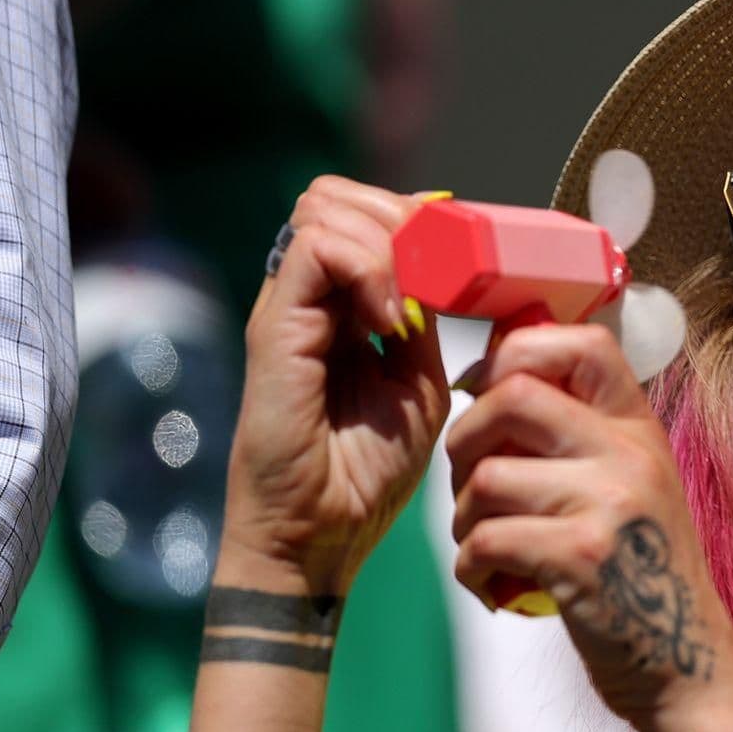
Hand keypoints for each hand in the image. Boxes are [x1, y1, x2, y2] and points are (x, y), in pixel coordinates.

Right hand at [222, 176, 449, 595]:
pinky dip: (369, 268)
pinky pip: (318, 249)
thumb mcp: (419, 388)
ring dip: (388, 240)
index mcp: (338, 308)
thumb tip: (443, 269)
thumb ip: (425, 327)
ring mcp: (287, 308)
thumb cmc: (365, 475)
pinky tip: (393, 322)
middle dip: (398, 215)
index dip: (412, 219)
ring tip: (412, 305)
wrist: (320, 536)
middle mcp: (305, 298)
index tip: (457, 259)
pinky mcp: (275, 328)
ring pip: (324, 207)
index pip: (361, 215)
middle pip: (335, 195)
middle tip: (435, 272)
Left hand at [446, 323, 732, 725]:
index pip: (580, 341)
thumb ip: (584, 440)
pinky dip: (470, 568)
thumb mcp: (632, 491)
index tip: (488, 393)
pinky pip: (487, 538)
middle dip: (465, 440)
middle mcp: (631, 453)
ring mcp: (611, 502)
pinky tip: (491, 586)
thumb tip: (494, 387)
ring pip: (487, 475)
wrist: (688, 669)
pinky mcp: (582, 556)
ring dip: (462, 518)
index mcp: (641, 429)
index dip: (515, 352)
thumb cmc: (643, 581)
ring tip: (483, 547)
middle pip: (512, 395)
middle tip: (471, 486)